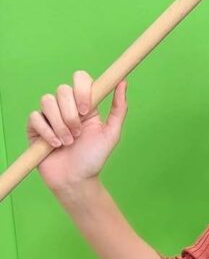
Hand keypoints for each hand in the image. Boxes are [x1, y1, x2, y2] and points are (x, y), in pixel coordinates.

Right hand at [27, 70, 128, 192]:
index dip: (82, 90)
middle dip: (71, 114)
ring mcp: (49, 116)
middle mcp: (67, 107)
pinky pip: (35, 117)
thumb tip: (123, 82)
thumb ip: (119, 108)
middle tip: (78, 133)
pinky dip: (47, 132)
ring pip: (47, 101)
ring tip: (68, 142)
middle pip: (63, 89)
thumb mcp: (111, 133)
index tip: (87, 110)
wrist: (76, 180)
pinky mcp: (35, 127)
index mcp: (86, 104)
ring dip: (60, 125)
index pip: (81, 79)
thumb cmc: (94, 157)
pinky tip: (56, 145)